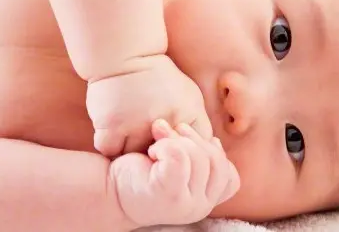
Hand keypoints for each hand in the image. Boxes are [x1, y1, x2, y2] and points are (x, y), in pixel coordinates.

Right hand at [87, 55, 212, 157]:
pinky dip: (110, 146)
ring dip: (131, 153)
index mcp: (188, 116)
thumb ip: (199, 127)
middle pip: (161, 161)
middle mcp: (165, 123)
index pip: (192, 156)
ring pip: (134, 159)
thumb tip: (206, 155)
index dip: (182, 155)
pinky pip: (110, 151)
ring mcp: (136, 126)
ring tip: (129, 137)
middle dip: (157, 156)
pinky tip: (113, 133)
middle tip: (148, 143)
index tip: (172, 147)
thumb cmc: (160, 78)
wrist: (127, 53)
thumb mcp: (190, 97)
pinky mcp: (111, 126)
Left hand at [109, 120, 239, 226]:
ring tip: (156, 139)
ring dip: (175, 139)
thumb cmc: (143, 173)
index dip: (215, 154)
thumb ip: (199, 158)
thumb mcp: (179, 166)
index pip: (231, 178)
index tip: (188, 141)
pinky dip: (166, 145)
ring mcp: (187, 205)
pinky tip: (151, 150)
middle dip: (193, 139)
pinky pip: (180, 157)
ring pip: (199, 157)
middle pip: (217, 162)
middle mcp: (200, 208)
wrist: (108, 190)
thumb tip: (214, 140)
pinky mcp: (170, 194)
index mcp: (205, 202)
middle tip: (168, 130)